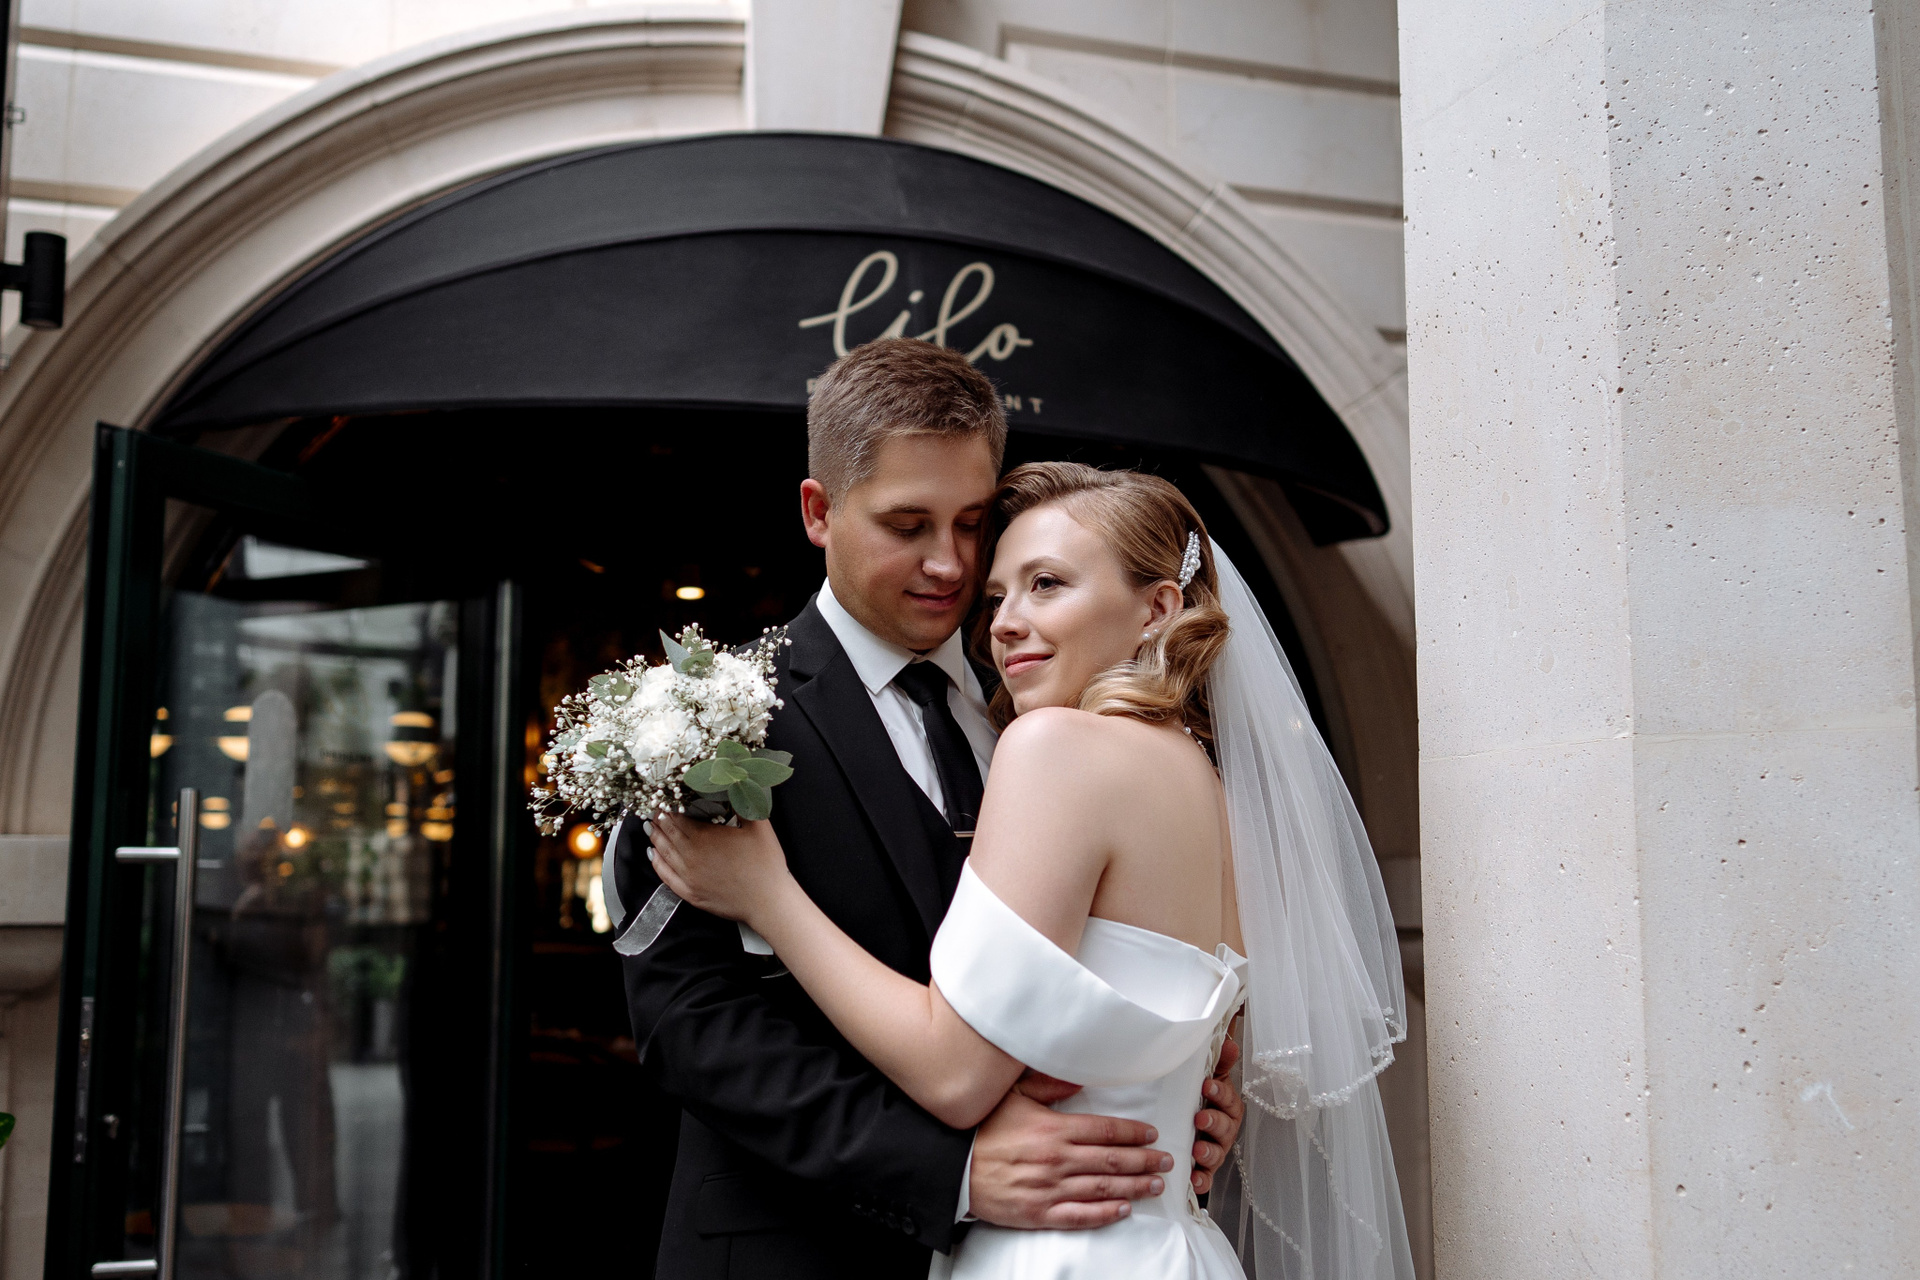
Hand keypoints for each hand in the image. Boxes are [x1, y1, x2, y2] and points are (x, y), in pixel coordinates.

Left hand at [647, 813, 791, 926]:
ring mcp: (688, 877)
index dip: (668, 808)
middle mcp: (691, 856)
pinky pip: (666, 876)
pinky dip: (657, 863)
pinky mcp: (690, 894)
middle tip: (655, 811)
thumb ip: (742, 804)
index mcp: (705, 837)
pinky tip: (653, 855)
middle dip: (659, 820)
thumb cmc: (766, 863)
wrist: (768, 902)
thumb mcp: (759, 826)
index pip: (677, 818)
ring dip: (655, 838)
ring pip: (663, 853)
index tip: (665, 800)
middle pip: (667, 833)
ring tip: (651, 828)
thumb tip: (733, 787)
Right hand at [968, 1076, 1172, 1229]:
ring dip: (1134, 1187)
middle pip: (1113, 1160)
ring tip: (1154, 1185)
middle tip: (1165, 1162)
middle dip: (1144, 1161)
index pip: (1106, 1131)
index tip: (1151, 1134)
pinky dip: (1105, 1214)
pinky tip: (1123, 1210)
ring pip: (1103, 1189)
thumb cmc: (983, 1129)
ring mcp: (1050, 1189)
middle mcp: (1057, 1160)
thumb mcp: (1014, 1096)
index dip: (1134, 1133)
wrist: (954, 1167)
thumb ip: (1049, 1087)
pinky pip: (1080, 1216)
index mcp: (1054, 1129)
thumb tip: (1079, 1079)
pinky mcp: (1039, 1214)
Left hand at [1191, 1035, 1244, 1194]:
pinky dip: (1201, 1181)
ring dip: (1208, 1152)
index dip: (1219, 1092)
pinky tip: (1193, 1180)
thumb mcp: (1207, 1080)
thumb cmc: (1198, 1101)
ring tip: (1197, 1150)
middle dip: (1214, 1122)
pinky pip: (1206, 1179)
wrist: (1184, 1132)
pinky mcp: (1204, 1172)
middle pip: (1225, 1127)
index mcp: (1225, 1105)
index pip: (1227, 1097)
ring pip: (1217, 1153)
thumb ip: (1218, 1062)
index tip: (1206, 1085)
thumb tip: (1229, 1041)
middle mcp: (1224, 1129)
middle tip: (1200, 1118)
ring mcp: (1215, 1151)